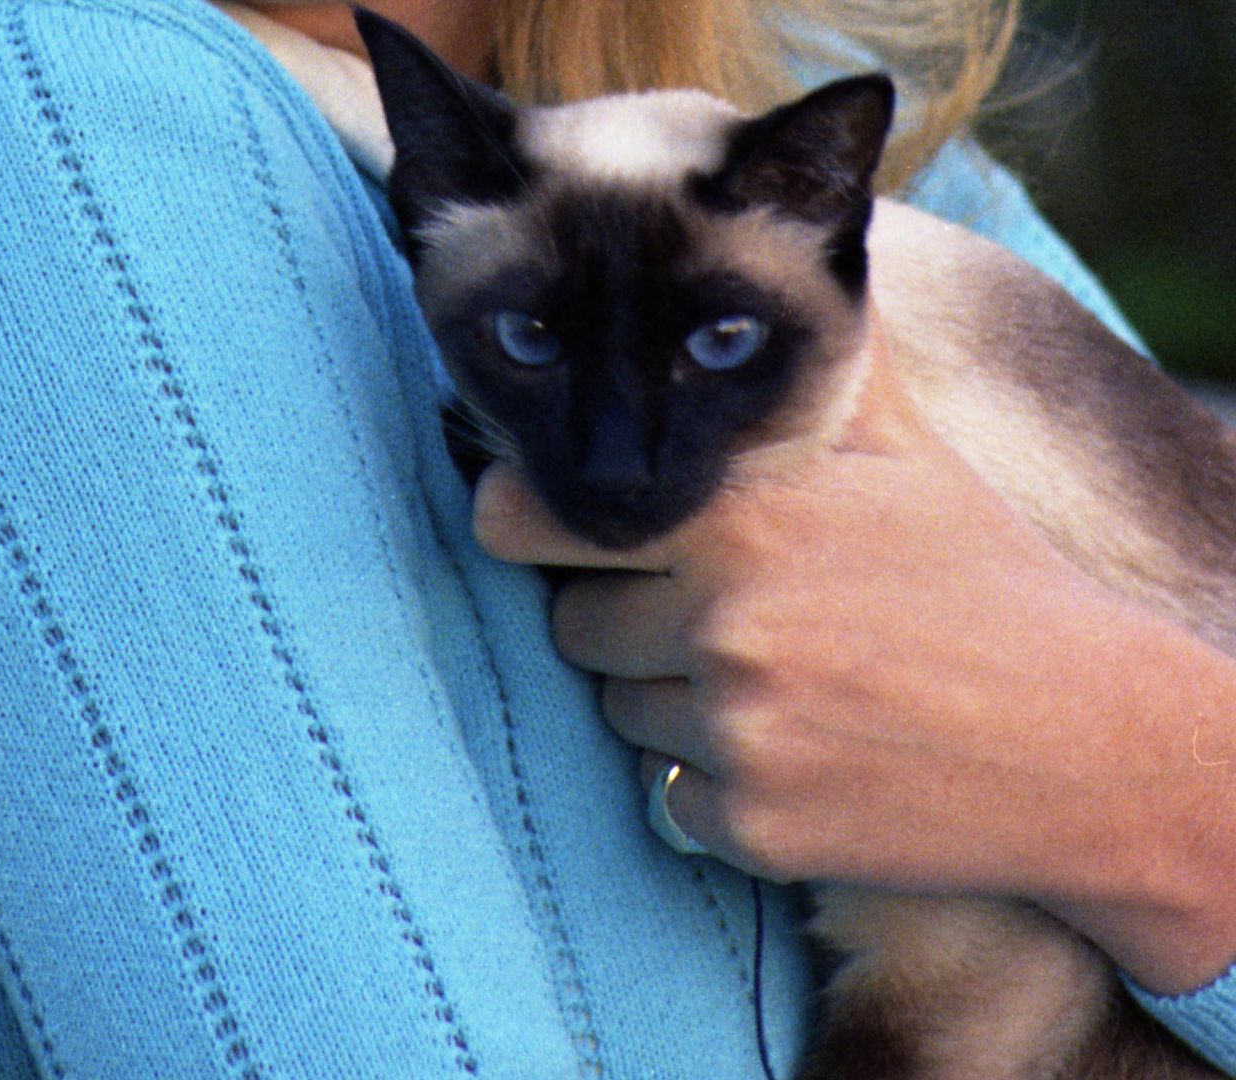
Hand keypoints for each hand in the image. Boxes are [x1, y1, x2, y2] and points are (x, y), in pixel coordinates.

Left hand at [471, 324, 1235, 993]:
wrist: (1091, 741)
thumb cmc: (989, 580)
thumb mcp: (904, 451)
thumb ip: (816, 366)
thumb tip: (790, 264)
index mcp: (736, 523)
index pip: (524, 520)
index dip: (522, 522)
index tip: (526, 522)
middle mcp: (721, 627)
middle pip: (572, 626)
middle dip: (627, 621)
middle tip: (721, 615)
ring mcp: (734, 733)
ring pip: (620, 713)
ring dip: (672, 702)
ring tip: (783, 682)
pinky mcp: (753, 824)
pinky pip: (669, 798)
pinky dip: (715, 785)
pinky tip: (803, 753)